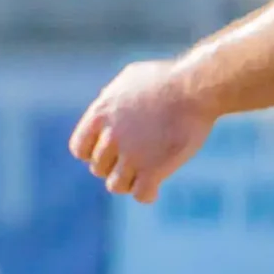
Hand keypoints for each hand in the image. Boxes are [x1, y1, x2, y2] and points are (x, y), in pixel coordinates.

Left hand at [68, 58, 215, 204]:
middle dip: (114, 167)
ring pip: (116, 185)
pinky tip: (154, 189)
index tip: (109, 152)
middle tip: (134, 162)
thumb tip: (106, 101)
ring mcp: (131, 155)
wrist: (194, 88)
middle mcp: (110, 137)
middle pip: (99, 168)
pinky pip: (141, 194)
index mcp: (100, 115)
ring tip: (143, 176)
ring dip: (129, 183)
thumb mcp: (129, 80)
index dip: (92, 154)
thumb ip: (112, 96)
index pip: (79, 149)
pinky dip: (146, 195)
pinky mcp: (154, 168)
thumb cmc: (166, 78)